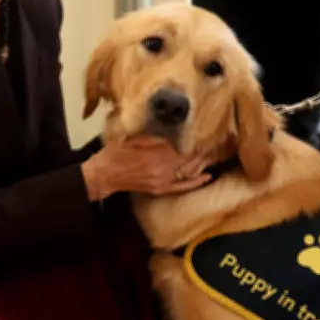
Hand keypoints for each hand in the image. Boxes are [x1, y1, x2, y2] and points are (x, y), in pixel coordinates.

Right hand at [82, 135, 211, 199]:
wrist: (104, 175)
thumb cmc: (115, 152)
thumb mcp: (132, 137)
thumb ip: (152, 135)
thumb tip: (172, 130)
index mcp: (155, 152)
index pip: (182, 145)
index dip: (196, 139)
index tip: (206, 131)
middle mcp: (162, 168)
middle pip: (189, 158)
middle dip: (203, 150)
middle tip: (216, 141)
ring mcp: (162, 180)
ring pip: (189, 171)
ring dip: (202, 163)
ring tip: (214, 153)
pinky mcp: (160, 189)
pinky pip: (182, 187)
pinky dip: (196, 182)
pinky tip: (207, 176)